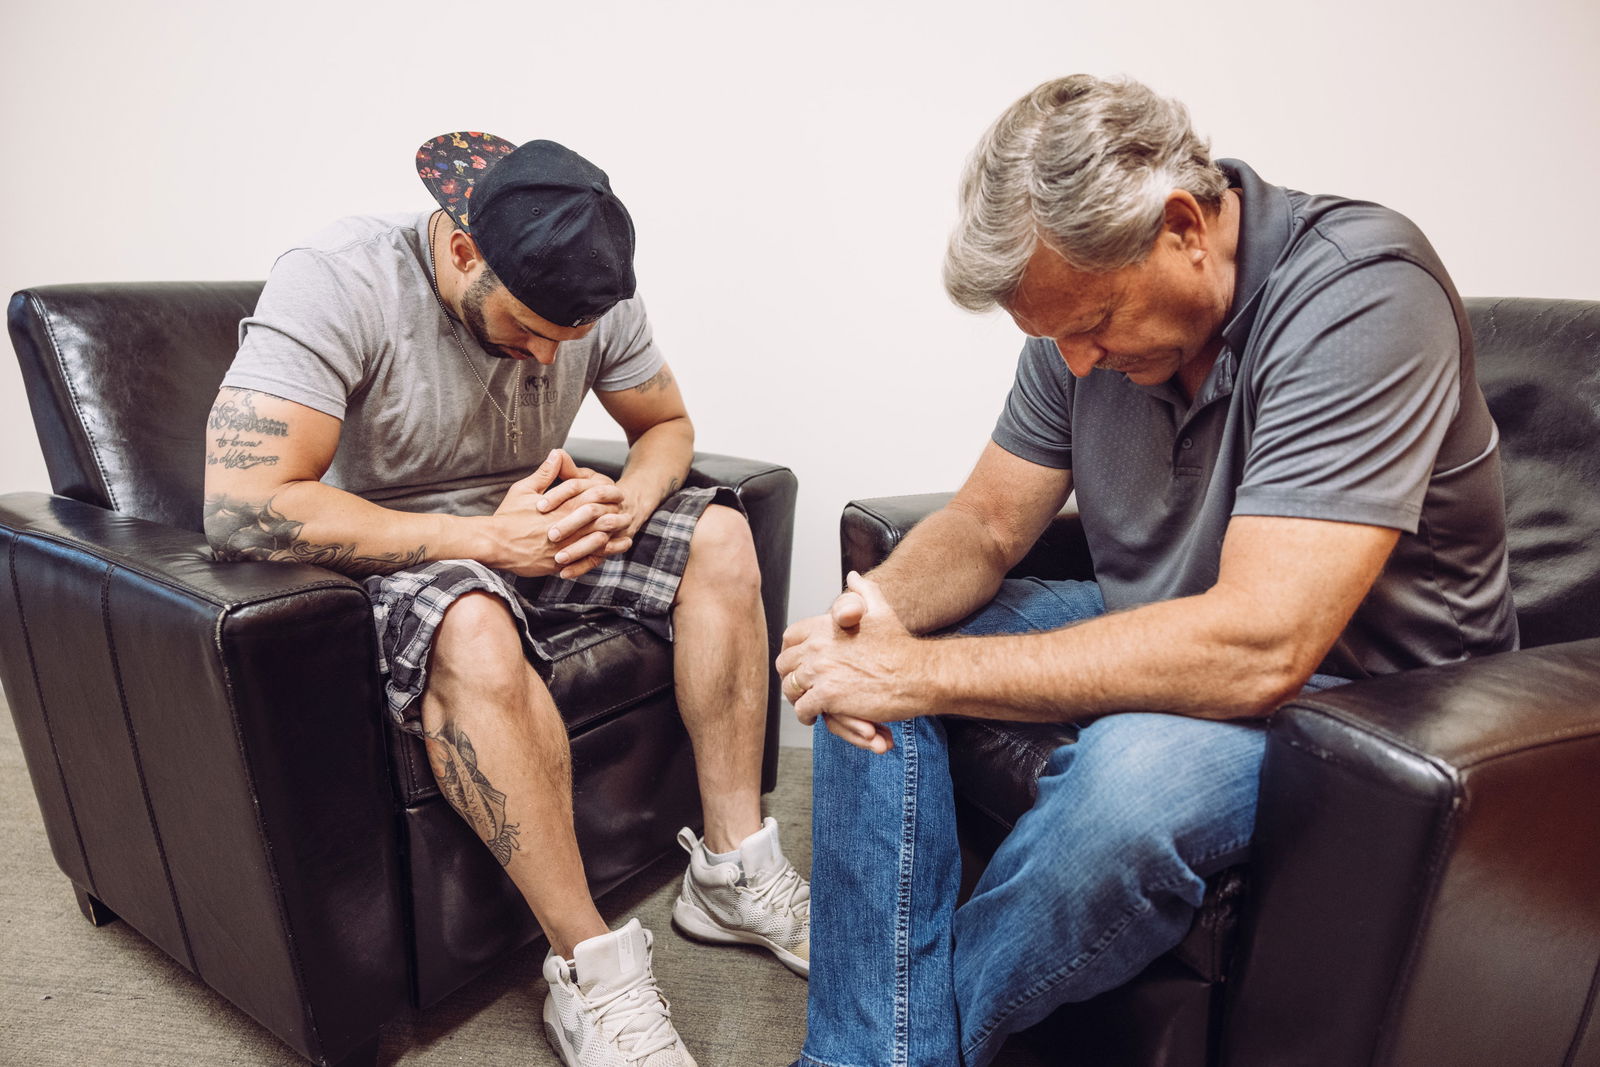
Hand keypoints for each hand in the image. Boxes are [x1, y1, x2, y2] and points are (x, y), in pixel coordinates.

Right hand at [492, 451, 632, 578]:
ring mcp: (562, 548)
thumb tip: (557, 453)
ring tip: (625, 537)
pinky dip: (597, 557)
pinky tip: (607, 556)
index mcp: (559, 508)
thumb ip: (544, 474)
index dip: (605, 497)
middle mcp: (564, 528)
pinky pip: (582, 562)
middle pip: (597, 522)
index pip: (589, 500)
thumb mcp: (524, 490)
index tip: (618, 494)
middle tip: (628, 515)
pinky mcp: (557, 564)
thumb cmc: (507, 516)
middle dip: (613, 518)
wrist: (492, 544)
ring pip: (594, 543)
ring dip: (611, 540)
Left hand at [776, 572, 912, 752]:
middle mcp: (818, 646)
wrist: (919, 673)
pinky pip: (803, 708)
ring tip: (807, 703)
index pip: (790, 637)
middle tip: (802, 687)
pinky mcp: (827, 696)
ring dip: (797, 697)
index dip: (791, 651)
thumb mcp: (881, 609)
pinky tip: (816, 715)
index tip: (797, 663)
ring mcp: (821, 671)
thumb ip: (863, 591)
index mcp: (825, 626)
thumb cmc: (901, 646)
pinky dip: (807, 714)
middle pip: (785, 664)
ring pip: (790, 688)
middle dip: (791, 676)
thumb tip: (853, 576)